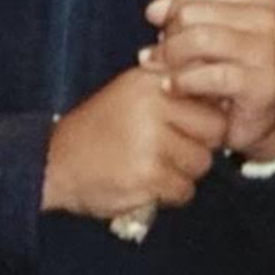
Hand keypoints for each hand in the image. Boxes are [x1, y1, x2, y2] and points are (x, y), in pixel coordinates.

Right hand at [41, 66, 228, 218]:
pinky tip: (148, 184)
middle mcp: (153, 104)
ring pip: (201, 163)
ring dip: (184, 173)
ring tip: (156, 167)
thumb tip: (217, 89)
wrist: (56, 161)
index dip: (207, 116)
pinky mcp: (148, 174)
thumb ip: (169, 87)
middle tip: (174, 151)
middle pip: (214, 128)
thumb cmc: (99, 129)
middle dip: (201, 145)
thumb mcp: (131, 92)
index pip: (208, 94)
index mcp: (151, 80)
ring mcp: (152, 139)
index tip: (192, 127)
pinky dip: (170, 194)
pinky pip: (184, 190)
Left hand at [139, 0, 274, 161]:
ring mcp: (268, 51)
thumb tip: (153, 10)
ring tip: (163, 72)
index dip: (172, 9)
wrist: (265, 118)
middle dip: (169, 36)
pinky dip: (183, 81)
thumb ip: (182, 10)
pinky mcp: (261, 84)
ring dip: (171, 58)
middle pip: (192, 12)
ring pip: (198, 39)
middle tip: (161, 58)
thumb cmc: (233, 69)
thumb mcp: (210, 32)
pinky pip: (209, 75)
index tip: (164, 31)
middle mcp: (268, 20)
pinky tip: (172, 89)